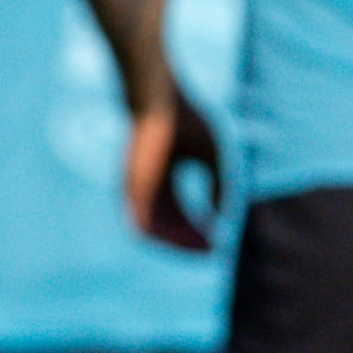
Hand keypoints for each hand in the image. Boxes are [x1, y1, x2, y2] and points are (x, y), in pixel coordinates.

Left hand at [126, 93, 226, 251]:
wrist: (159, 101)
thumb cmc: (186, 122)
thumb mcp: (213, 156)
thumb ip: (220, 186)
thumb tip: (222, 220)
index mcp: (165, 180)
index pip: (181, 216)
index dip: (199, 231)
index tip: (217, 243)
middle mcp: (149, 189)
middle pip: (168, 226)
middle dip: (189, 241)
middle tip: (210, 250)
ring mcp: (137, 190)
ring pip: (153, 230)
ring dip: (176, 243)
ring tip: (198, 248)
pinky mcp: (130, 190)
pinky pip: (141, 223)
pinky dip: (162, 236)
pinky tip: (182, 240)